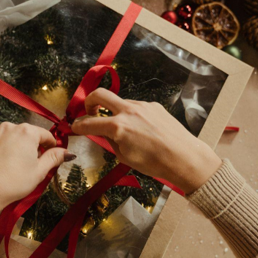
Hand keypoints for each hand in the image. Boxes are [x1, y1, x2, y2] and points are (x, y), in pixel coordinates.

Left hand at [0, 122, 75, 223]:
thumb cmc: (14, 182)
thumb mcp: (39, 171)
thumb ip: (54, 158)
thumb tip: (68, 152)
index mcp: (27, 132)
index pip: (46, 135)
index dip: (51, 146)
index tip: (52, 157)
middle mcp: (10, 127)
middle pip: (28, 135)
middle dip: (33, 147)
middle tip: (33, 166)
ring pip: (13, 139)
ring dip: (18, 148)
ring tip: (17, 168)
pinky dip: (4, 152)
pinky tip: (3, 167)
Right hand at [71, 88, 221, 193]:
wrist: (184, 157)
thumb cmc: (154, 162)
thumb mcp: (124, 156)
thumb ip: (109, 141)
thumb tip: (101, 133)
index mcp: (118, 126)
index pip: (89, 123)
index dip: (78, 126)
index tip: (74, 127)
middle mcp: (128, 111)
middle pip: (100, 94)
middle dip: (89, 102)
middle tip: (89, 113)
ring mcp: (142, 105)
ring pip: (120, 103)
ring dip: (114, 112)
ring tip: (123, 130)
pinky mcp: (154, 106)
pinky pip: (136, 108)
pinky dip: (132, 116)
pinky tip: (141, 130)